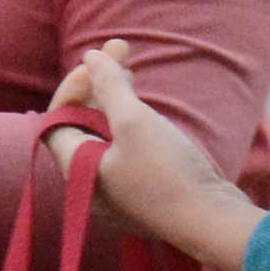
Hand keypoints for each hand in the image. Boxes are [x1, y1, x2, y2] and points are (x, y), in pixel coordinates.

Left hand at [48, 40, 260, 270]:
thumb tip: (91, 55)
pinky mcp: (143, 193)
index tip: (98, 64)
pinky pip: (126, 151)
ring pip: (106, 136)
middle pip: (82, 125)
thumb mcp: (135, 121)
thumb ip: (108, 86)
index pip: (56, 120)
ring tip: (131, 69)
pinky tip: (147, 107)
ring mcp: (117, 192)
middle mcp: (90, 185)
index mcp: (76, 170)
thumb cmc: (169, 173)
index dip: (72, 87)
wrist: (213, 222)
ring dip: (115, 100)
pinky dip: (131, 124)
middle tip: (121, 49)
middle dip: (98, 85)